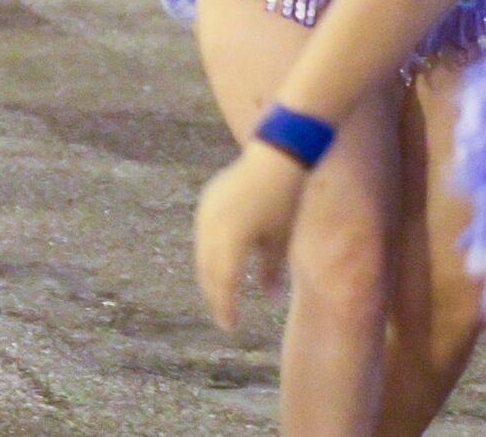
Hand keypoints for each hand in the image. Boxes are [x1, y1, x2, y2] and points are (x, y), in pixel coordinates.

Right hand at [194, 142, 308, 330]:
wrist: (275, 158)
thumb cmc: (284, 202)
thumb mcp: (280, 240)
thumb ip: (271, 271)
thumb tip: (268, 298)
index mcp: (231, 239)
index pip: (223, 282)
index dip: (225, 306)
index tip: (230, 327)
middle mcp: (212, 227)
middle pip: (207, 270)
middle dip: (215, 295)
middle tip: (224, 316)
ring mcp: (205, 213)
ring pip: (202, 254)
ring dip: (210, 276)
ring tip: (221, 294)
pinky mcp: (206, 203)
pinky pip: (203, 236)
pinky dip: (209, 255)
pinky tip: (219, 264)